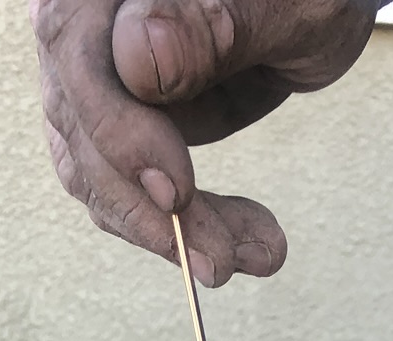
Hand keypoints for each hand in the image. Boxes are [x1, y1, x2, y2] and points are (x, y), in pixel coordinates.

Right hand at [29, 0, 377, 283]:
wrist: (312, 7)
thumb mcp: (281, 0)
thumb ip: (209, 21)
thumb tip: (136, 57)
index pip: (80, 60)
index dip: (120, 136)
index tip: (175, 193)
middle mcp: (82, 26)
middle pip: (83, 133)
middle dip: (151, 212)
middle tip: (221, 262)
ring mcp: (95, 83)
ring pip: (100, 178)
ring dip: (173, 235)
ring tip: (251, 256)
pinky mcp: (120, 128)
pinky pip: (129, 192)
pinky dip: (183, 231)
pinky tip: (245, 245)